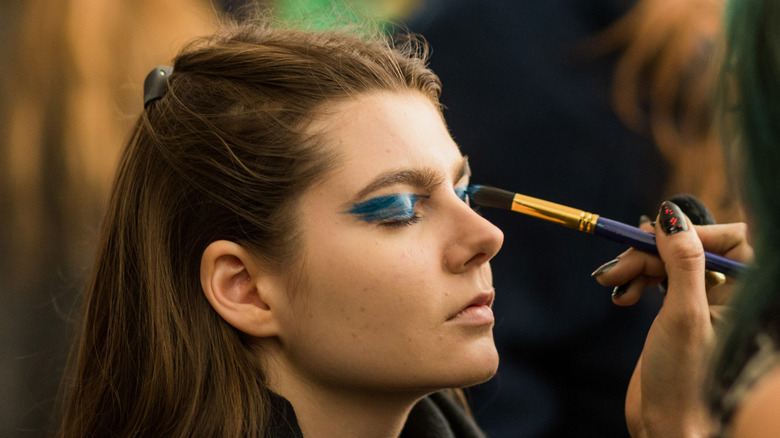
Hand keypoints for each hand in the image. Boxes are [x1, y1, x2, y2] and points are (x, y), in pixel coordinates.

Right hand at [591, 201, 751, 436]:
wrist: (667, 428)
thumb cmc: (686, 381)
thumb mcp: (684, 315)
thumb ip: (683, 262)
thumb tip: (672, 215)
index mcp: (747, 295)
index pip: (729, 239)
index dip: (690, 234)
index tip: (653, 239)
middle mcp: (729, 296)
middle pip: (689, 248)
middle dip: (649, 253)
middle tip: (616, 268)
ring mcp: (702, 304)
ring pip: (669, 262)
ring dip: (636, 267)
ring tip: (610, 285)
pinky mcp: (677, 314)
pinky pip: (657, 280)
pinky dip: (635, 282)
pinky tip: (620, 297)